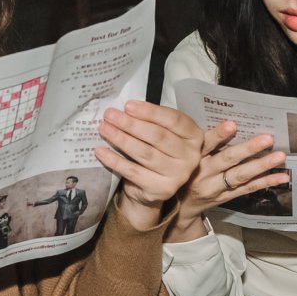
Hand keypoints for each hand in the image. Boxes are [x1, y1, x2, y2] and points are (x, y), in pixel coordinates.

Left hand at [95, 100, 204, 230]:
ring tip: (104, 128)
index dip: (150, 112)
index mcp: (194, 136)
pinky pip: (134, 172)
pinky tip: (101, 151)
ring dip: (122, 139)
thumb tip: (125, 109)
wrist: (153, 185)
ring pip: (146, 153)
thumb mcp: (162, 132)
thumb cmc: (158, 150)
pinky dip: (115, 161)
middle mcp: (191, 156)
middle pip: (158, 136)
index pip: (174, 120)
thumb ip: (152, 121)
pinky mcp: (162, 189)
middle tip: (110, 115)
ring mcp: (178, 175)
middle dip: (131, 124)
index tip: (128, 105)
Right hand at [168, 119, 289, 238]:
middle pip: (227, 159)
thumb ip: (203, 142)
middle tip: (267, 139)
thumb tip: (229, 122)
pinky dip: (266, 182)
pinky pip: (248, 189)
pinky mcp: (225, 197)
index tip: (233, 124)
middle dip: (249, 149)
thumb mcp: (185, 157)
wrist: (180, 208)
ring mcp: (215, 188)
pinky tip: (281, 177)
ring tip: (279, 156)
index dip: (218, 135)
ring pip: (241, 175)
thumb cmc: (185, 173)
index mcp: (193, 158)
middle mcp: (203, 173)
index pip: (205, 144)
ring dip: (262, 165)